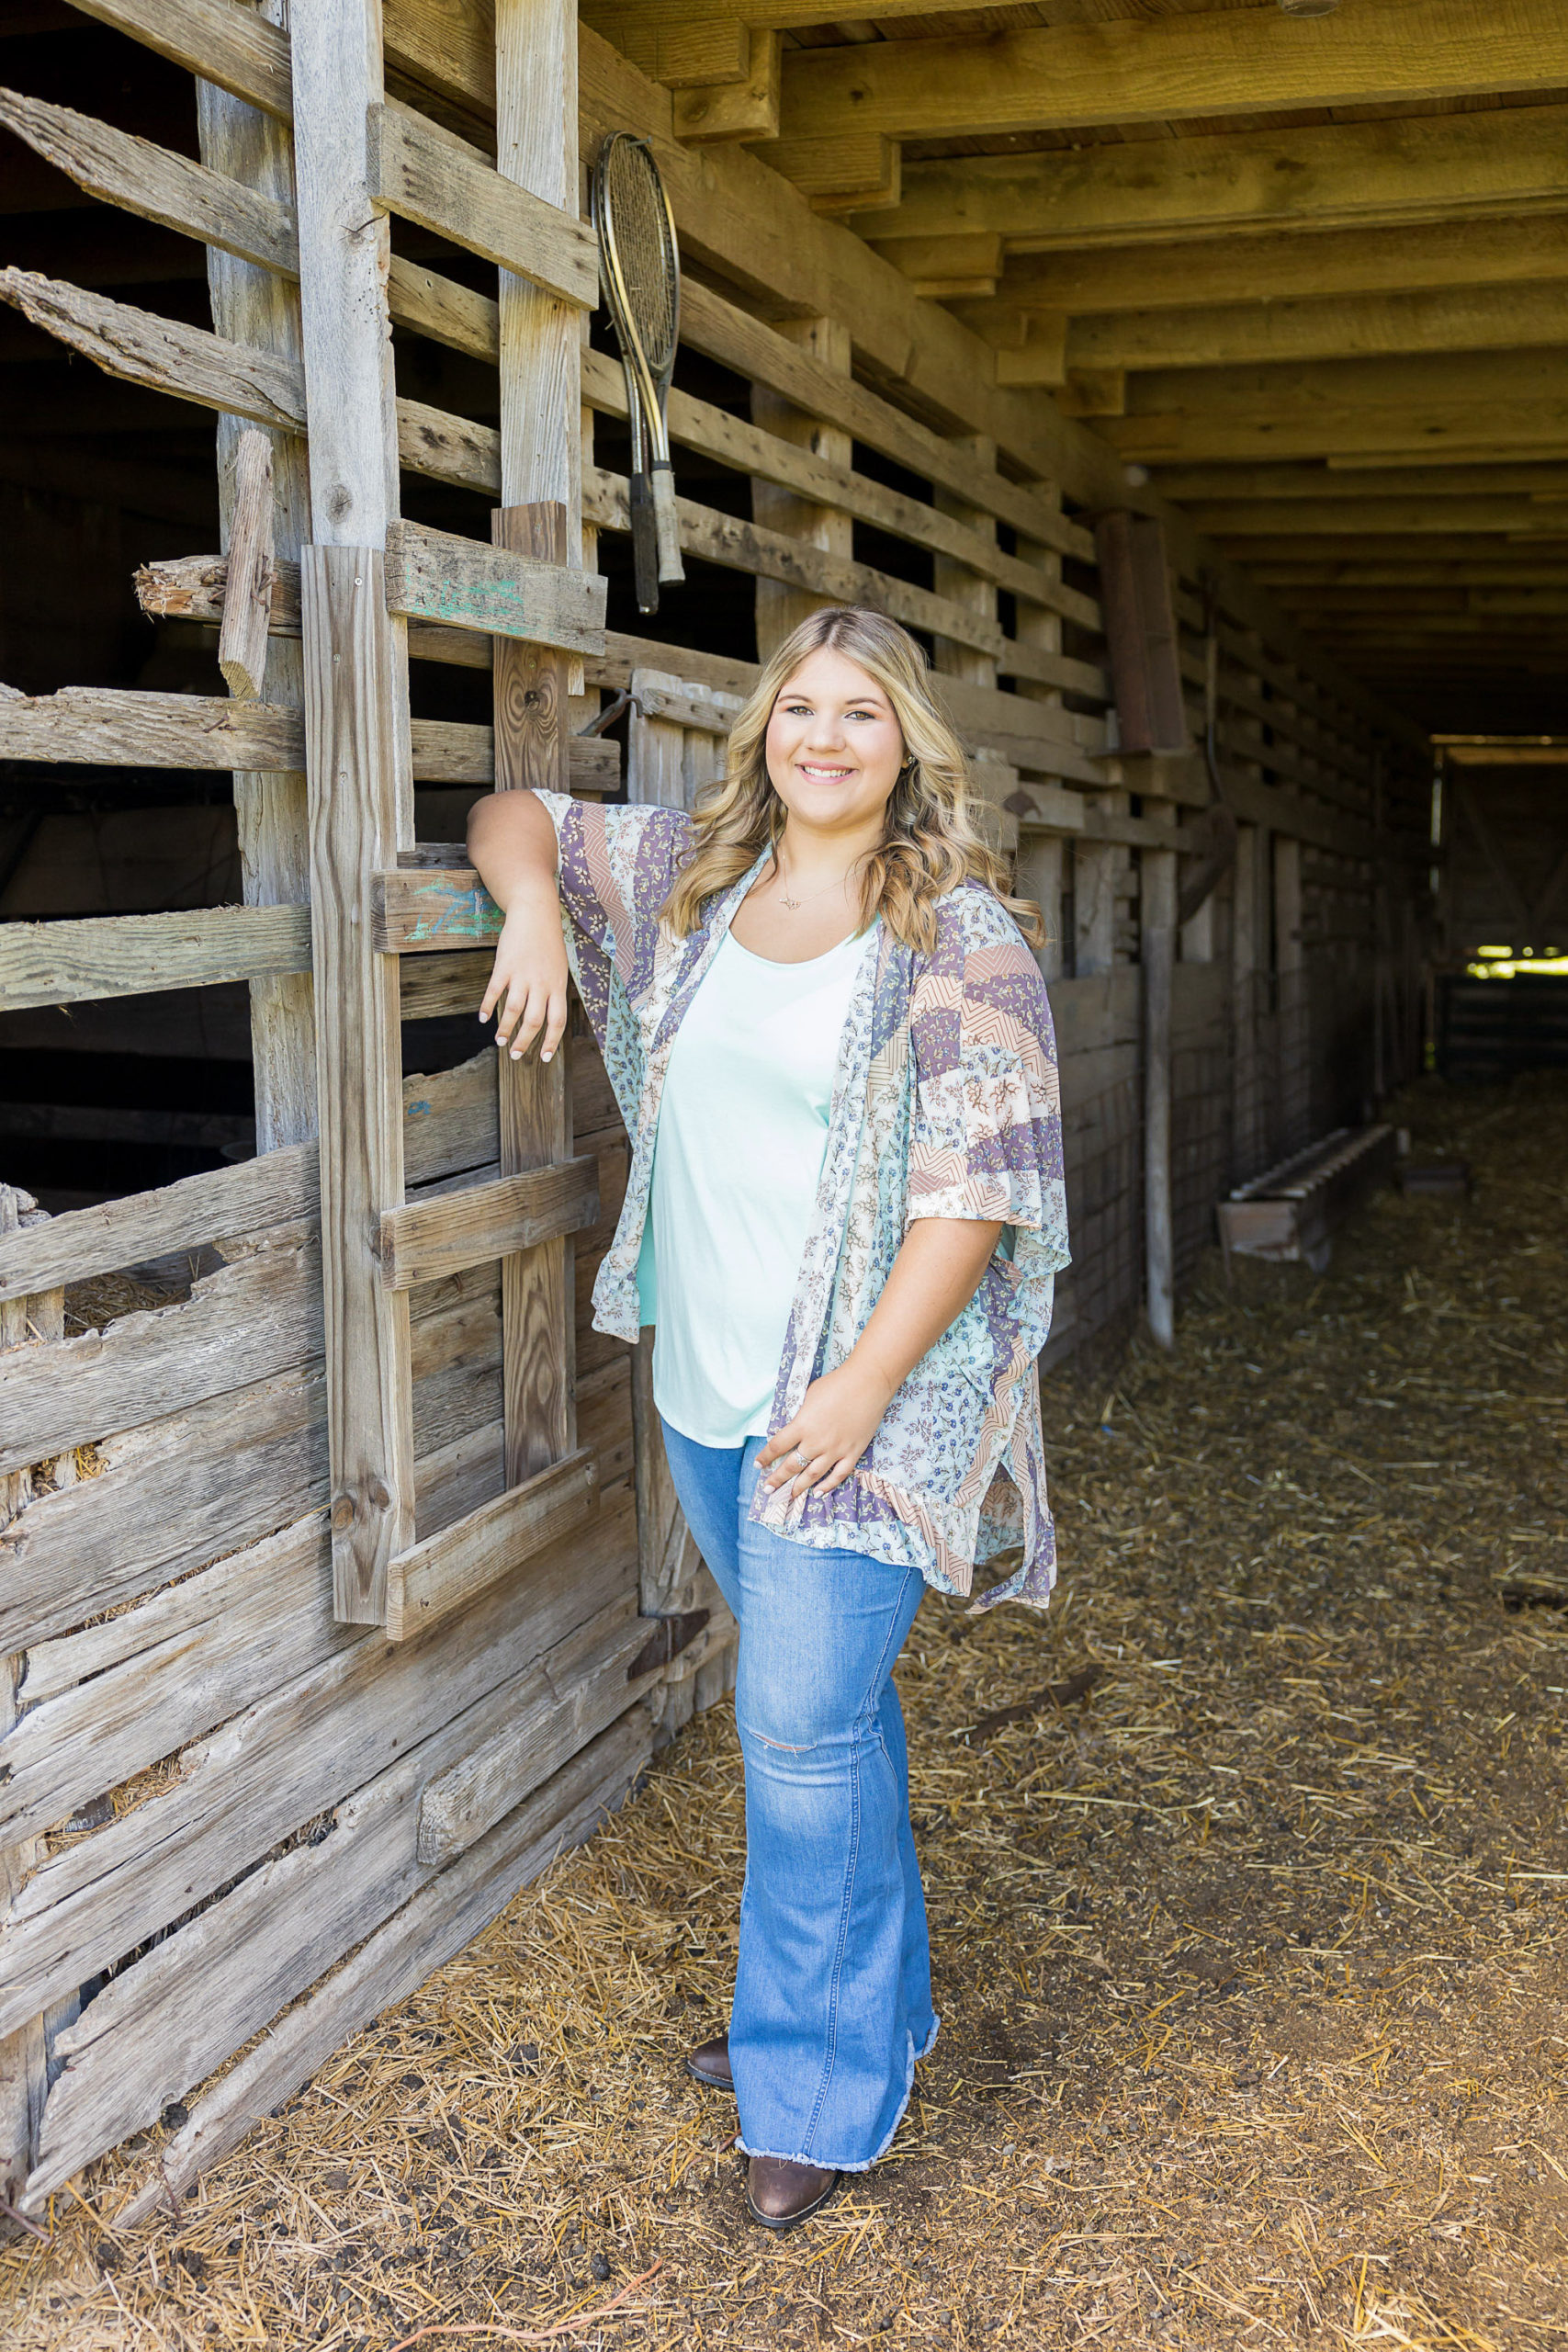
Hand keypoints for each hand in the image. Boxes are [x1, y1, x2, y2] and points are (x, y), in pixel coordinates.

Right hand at [479, 892, 568, 1062]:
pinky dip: (488, 1007)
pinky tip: (484, 1018)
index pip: (557, 1021)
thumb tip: (548, 1017)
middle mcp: (542, 983)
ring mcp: (522, 975)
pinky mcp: (505, 966)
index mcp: (558, 986)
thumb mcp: (558, 968)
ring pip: (514, 1011)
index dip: (551, 1042)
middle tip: (515, 1055)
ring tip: (499, 1041)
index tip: (543, 1057)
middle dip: (524, 1042)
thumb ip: (553, 992)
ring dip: (505, 1029)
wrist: (535, 912)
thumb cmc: (548, 943)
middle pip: (534, 1021)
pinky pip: (495, 992)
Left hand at [758, 1357, 895, 1502]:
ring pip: (812, 1475)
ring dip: (798, 1487)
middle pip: (791, 1465)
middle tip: (768, 1489)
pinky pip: (838, 1474)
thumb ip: (801, 1415)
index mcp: (802, 1425)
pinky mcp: (853, 1452)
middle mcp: (816, 1441)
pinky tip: (818, 1492)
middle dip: (777, 1479)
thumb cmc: (836, 1384)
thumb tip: (795, 1427)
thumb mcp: (808, 1396)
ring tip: (789, 1495)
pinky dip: (827, 1485)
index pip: (777, 1446)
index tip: (758, 1464)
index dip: (765, 1457)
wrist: (867, 1383)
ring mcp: (835, 1449)